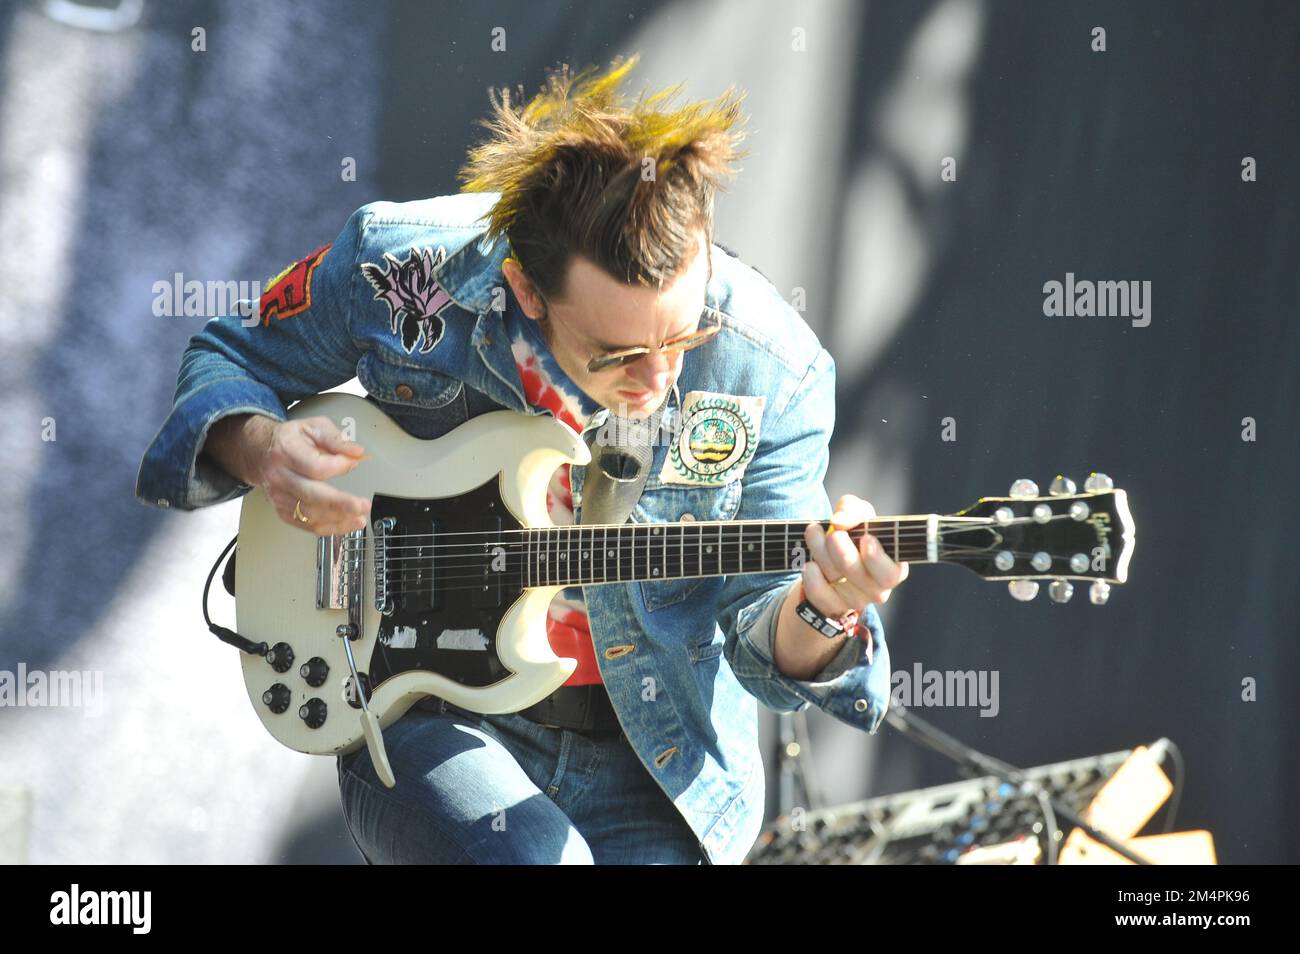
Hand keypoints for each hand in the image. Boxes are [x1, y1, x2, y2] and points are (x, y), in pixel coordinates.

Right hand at [255, 416, 370, 534]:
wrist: (262, 451)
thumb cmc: (290, 439)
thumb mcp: (314, 427)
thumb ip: (336, 439)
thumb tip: (356, 452)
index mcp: (286, 451)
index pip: (315, 466)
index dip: (338, 466)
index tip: (353, 461)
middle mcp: (280, 476)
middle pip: (311, 495)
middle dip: (340, 504)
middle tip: (362, 506)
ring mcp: (279, 495)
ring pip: (309, 514)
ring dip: (338, 520)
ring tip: (360, 518)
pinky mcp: (282, 509)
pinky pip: (306, 524)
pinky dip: (328, 528)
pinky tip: (346, 525)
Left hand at [801, 494, 909, 624]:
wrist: (832, 560)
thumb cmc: (854, 536)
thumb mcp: (859, 516)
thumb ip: (854, 510)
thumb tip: (839, 521)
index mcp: (891, 569)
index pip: (889, 574)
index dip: (876, 558)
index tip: (865, 538)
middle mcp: (876, 589)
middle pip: (856, 573)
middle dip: (841, 550)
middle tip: (833, 532)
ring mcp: (853, 601)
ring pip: (834, 577)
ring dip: (819, 550)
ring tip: (814, 532)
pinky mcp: (831, 606)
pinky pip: (818, 592)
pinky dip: (810, 574)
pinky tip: (810, 563)